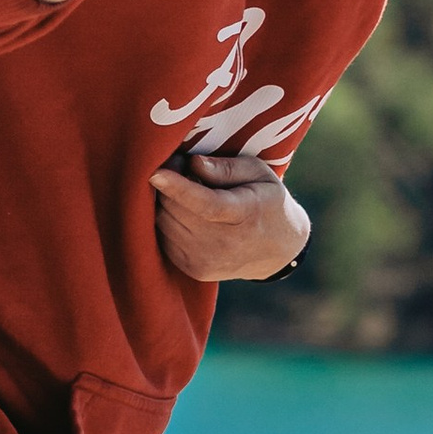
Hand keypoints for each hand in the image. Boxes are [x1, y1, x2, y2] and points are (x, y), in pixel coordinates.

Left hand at [149, 152, 312, 284]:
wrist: (277, 251)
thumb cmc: (266, 201)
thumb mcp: (258, 174)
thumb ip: (227, 167)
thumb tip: (192, 163)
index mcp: (246, 214)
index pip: (207, 204)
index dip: (178, 188)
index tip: (155, 172)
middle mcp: (225, 243)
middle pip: (177, 210)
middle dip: (168, 185)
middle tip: (178, 167)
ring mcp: (207, 261)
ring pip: (164, 222)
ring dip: (166, 203)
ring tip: (186, 192)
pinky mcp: (194, 270)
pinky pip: (163, 238)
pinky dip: (168, 220)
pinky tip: (185, 213)